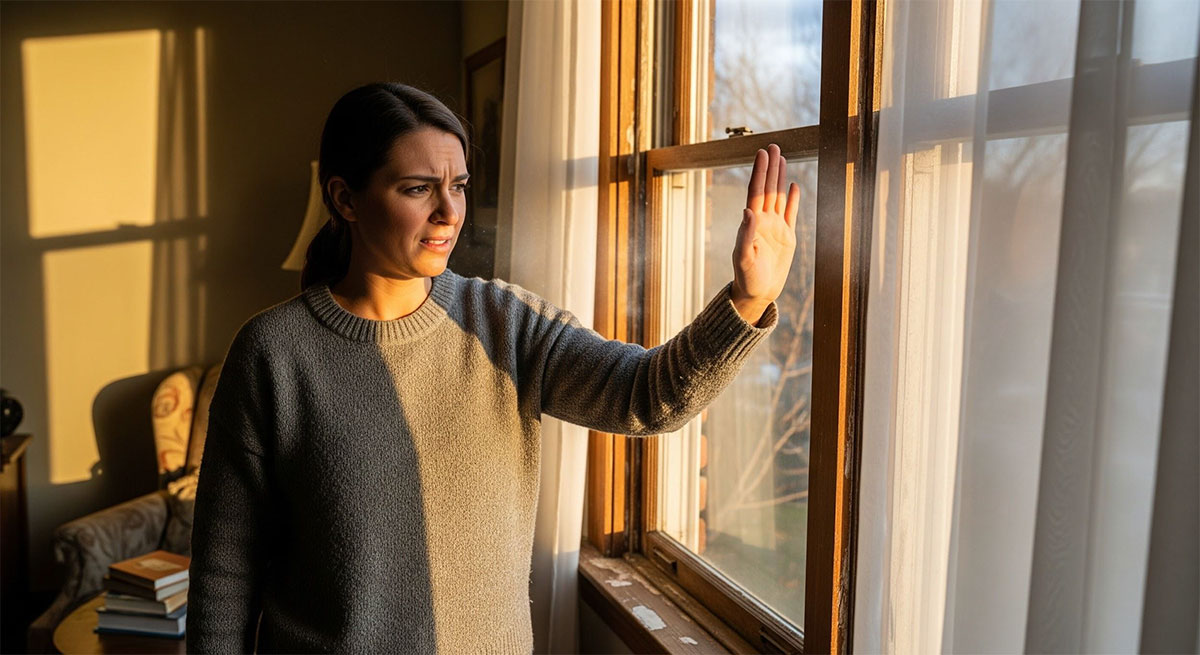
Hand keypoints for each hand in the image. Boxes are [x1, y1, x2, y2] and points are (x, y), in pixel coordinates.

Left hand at [731, 143, 798, 323]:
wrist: (758, 293)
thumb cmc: (747, 278)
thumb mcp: (744, 258)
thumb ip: (746, 234)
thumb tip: (748, 211)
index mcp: (752, 223)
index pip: (756, 192)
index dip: (759, 172)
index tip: (762, 154)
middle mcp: (763, 221)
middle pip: (768, 188)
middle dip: (770, 167)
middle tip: (773, 145)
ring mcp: (775, 227)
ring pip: (778, 196)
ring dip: (780, 177)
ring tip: (782, 157)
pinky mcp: (786, 237)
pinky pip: (790, 213)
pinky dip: (792, 199)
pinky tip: (793, 185)